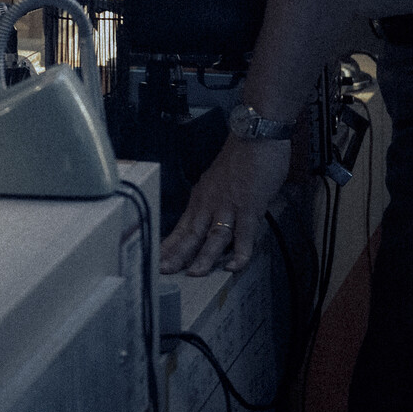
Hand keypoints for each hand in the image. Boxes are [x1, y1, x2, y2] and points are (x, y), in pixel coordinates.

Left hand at [160, 136, 290, 275]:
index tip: (158, 260)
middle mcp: (209, 203)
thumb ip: (215, 201)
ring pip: (213, 237)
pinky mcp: (249, 207)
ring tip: (194, 274)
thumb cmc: (240, 159)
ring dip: (204, 257)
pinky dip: (240, 252)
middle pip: (190, 234)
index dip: (170, 245)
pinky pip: (244, 234)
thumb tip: (216, 219)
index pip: (182, 227)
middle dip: (177, 255)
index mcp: (201, 198)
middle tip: (164, 272)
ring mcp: (228, 206)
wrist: (255, 137)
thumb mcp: (218, 182)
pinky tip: (234, 267)